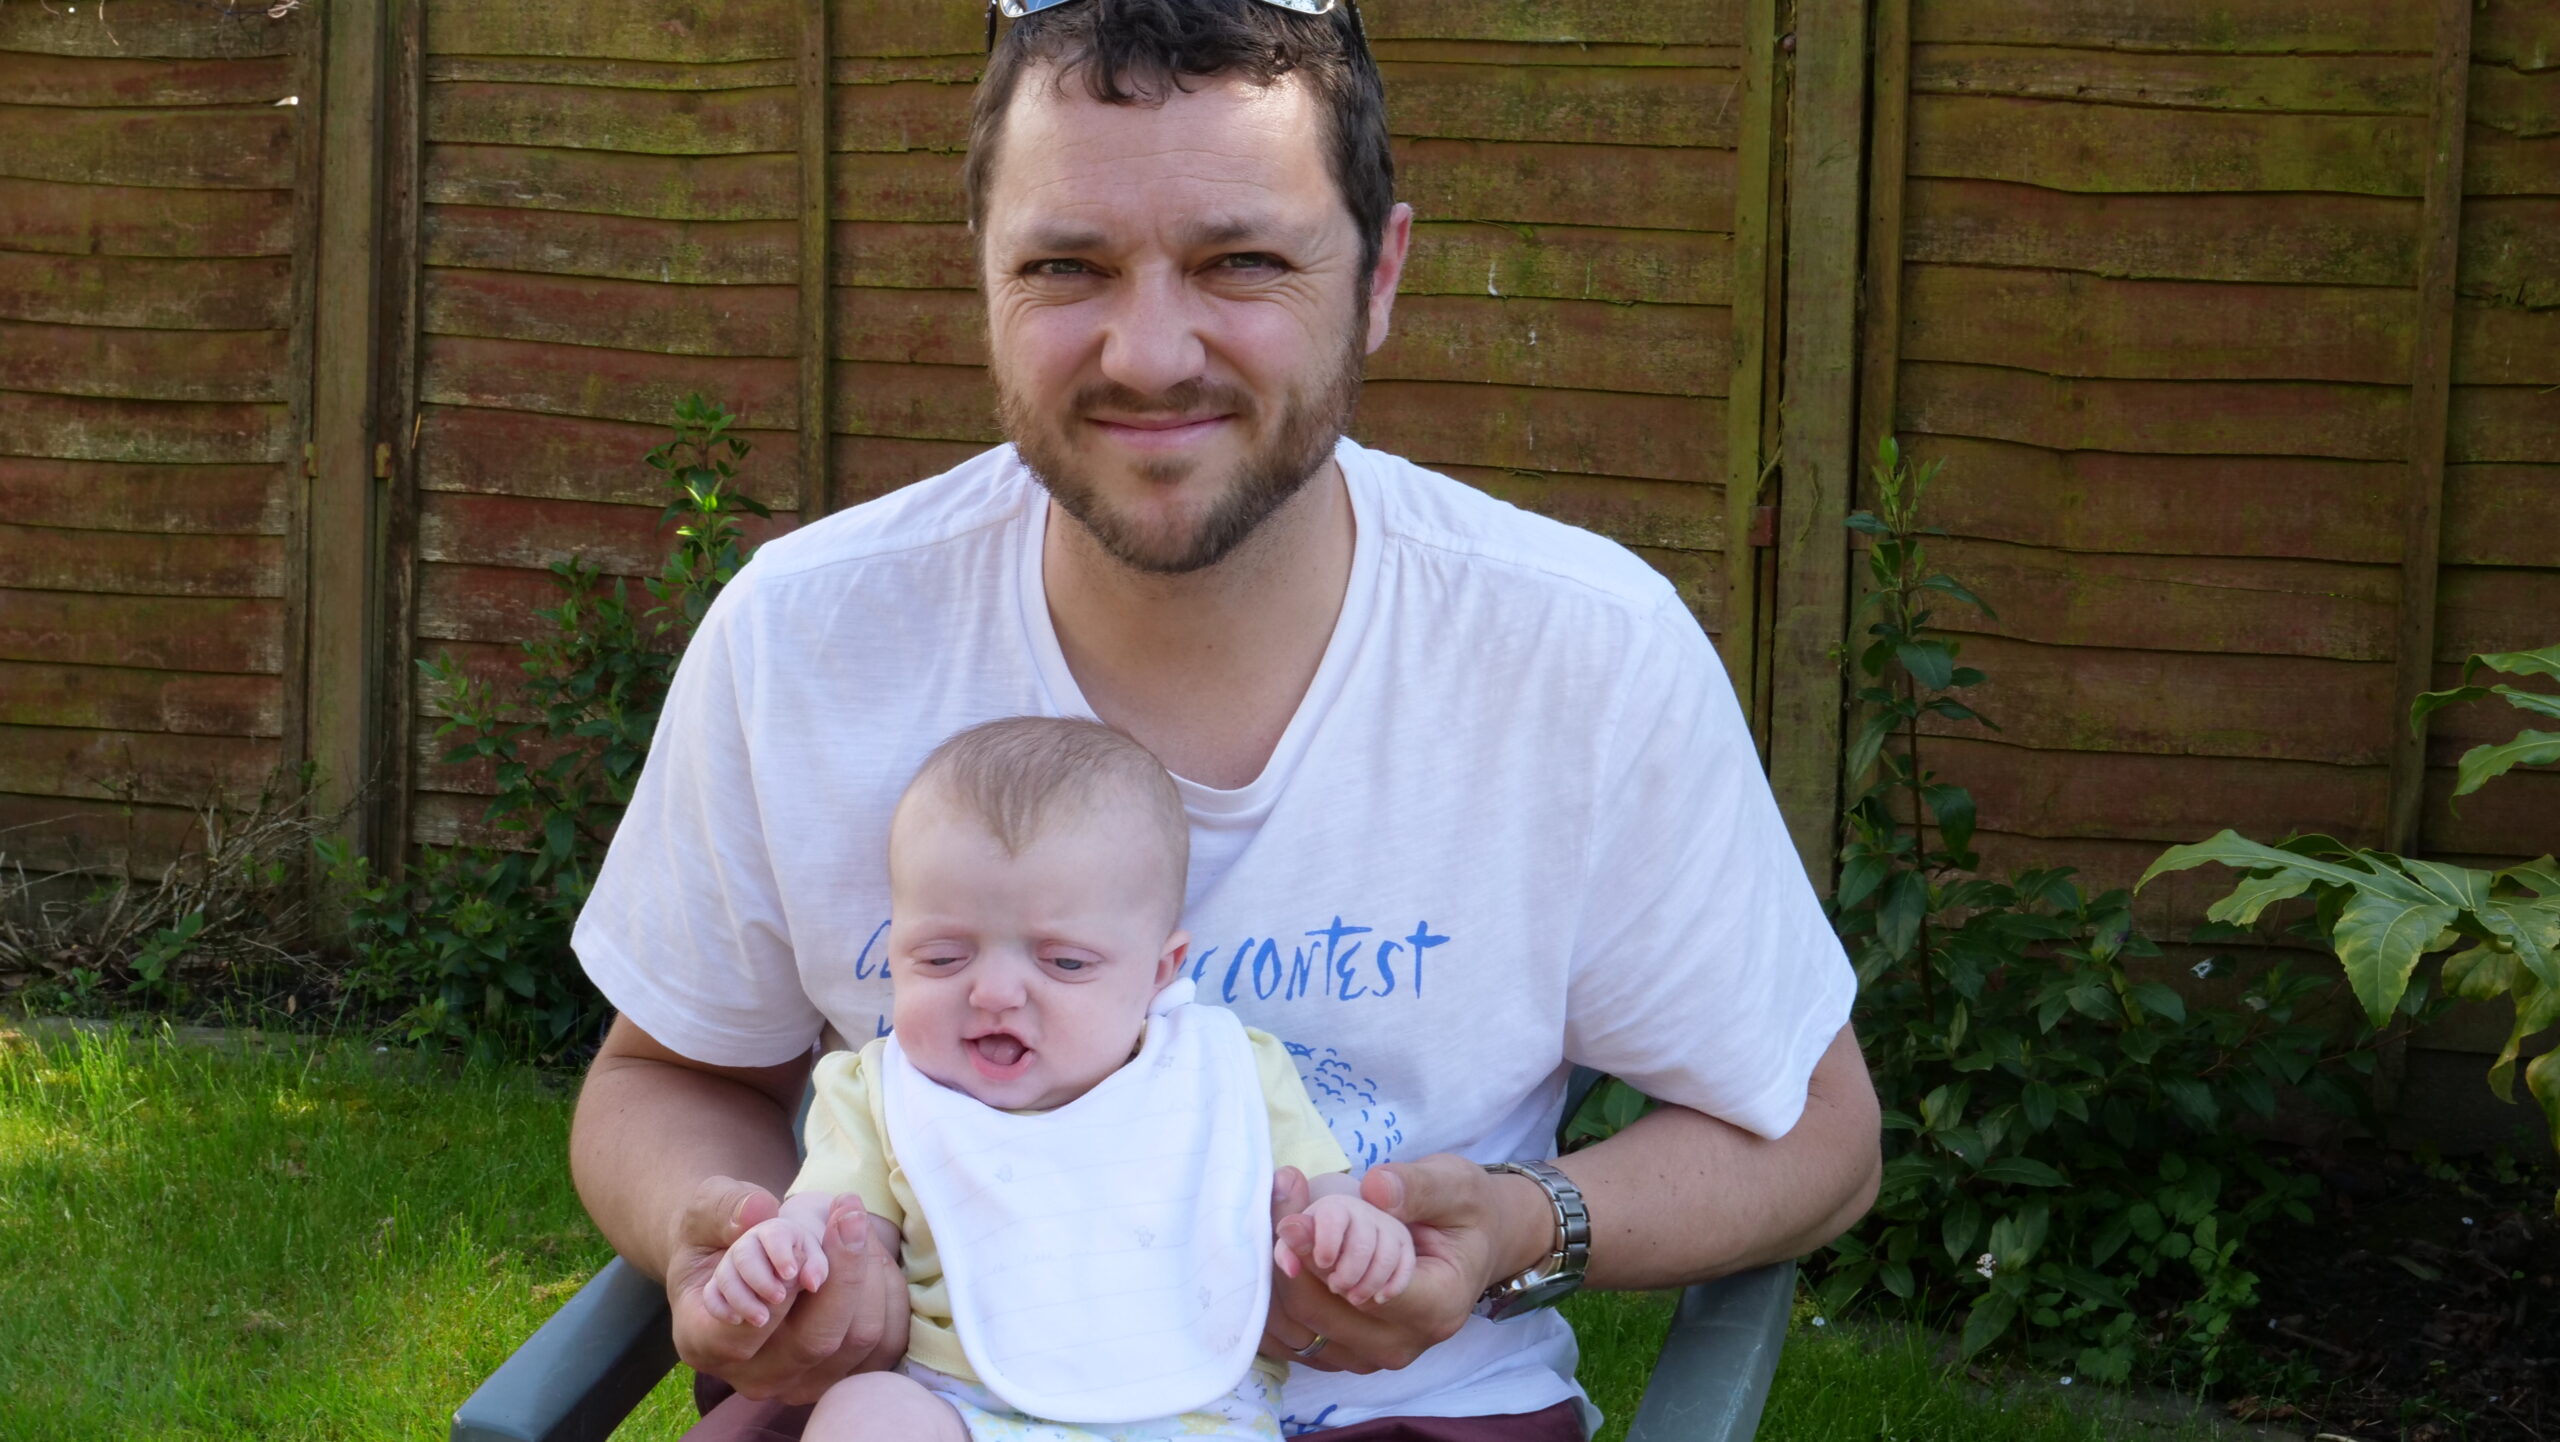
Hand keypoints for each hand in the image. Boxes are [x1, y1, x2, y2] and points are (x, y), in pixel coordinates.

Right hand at [666, 1176, 911, 1402]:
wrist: (744, 1260)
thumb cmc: (718, 1236)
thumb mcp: (705, 1211)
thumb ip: (724, 1209)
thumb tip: (758, 1210)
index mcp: (703, 1341)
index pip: (747, 1333)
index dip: (782, 1292)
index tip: (811, 1239)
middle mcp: (752, 1375)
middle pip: (816, 1341)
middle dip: (845, 1273)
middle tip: (850, 1213)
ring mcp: (799, 1383)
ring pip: (859, 1340)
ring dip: (871, 1278)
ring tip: (857, 1226)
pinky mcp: (842, 1377)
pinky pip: (887, 1343)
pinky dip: (888, 1294)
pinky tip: (874, 1255)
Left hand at [1262, 1156, 1546, 1373]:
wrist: (1471, 1246)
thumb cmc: (1465, 1214)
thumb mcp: (1456, 1185)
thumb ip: (1418, 1187)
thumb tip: (1374, 1188)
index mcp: (1437, 1306)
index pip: (1364, 1292)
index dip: (1319, 1259)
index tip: (1290, 1221)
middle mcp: (1401, 1343)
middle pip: (1321, 1315)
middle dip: (1287, 1262)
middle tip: (1273, 1206)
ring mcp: (1370, 1356)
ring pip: (1298, 1331)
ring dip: (1273, 1281)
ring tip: (1269, 1222)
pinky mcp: (1344, 1355)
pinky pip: (1292, 1340)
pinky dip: (1274, 1300)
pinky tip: (1271, 1255)